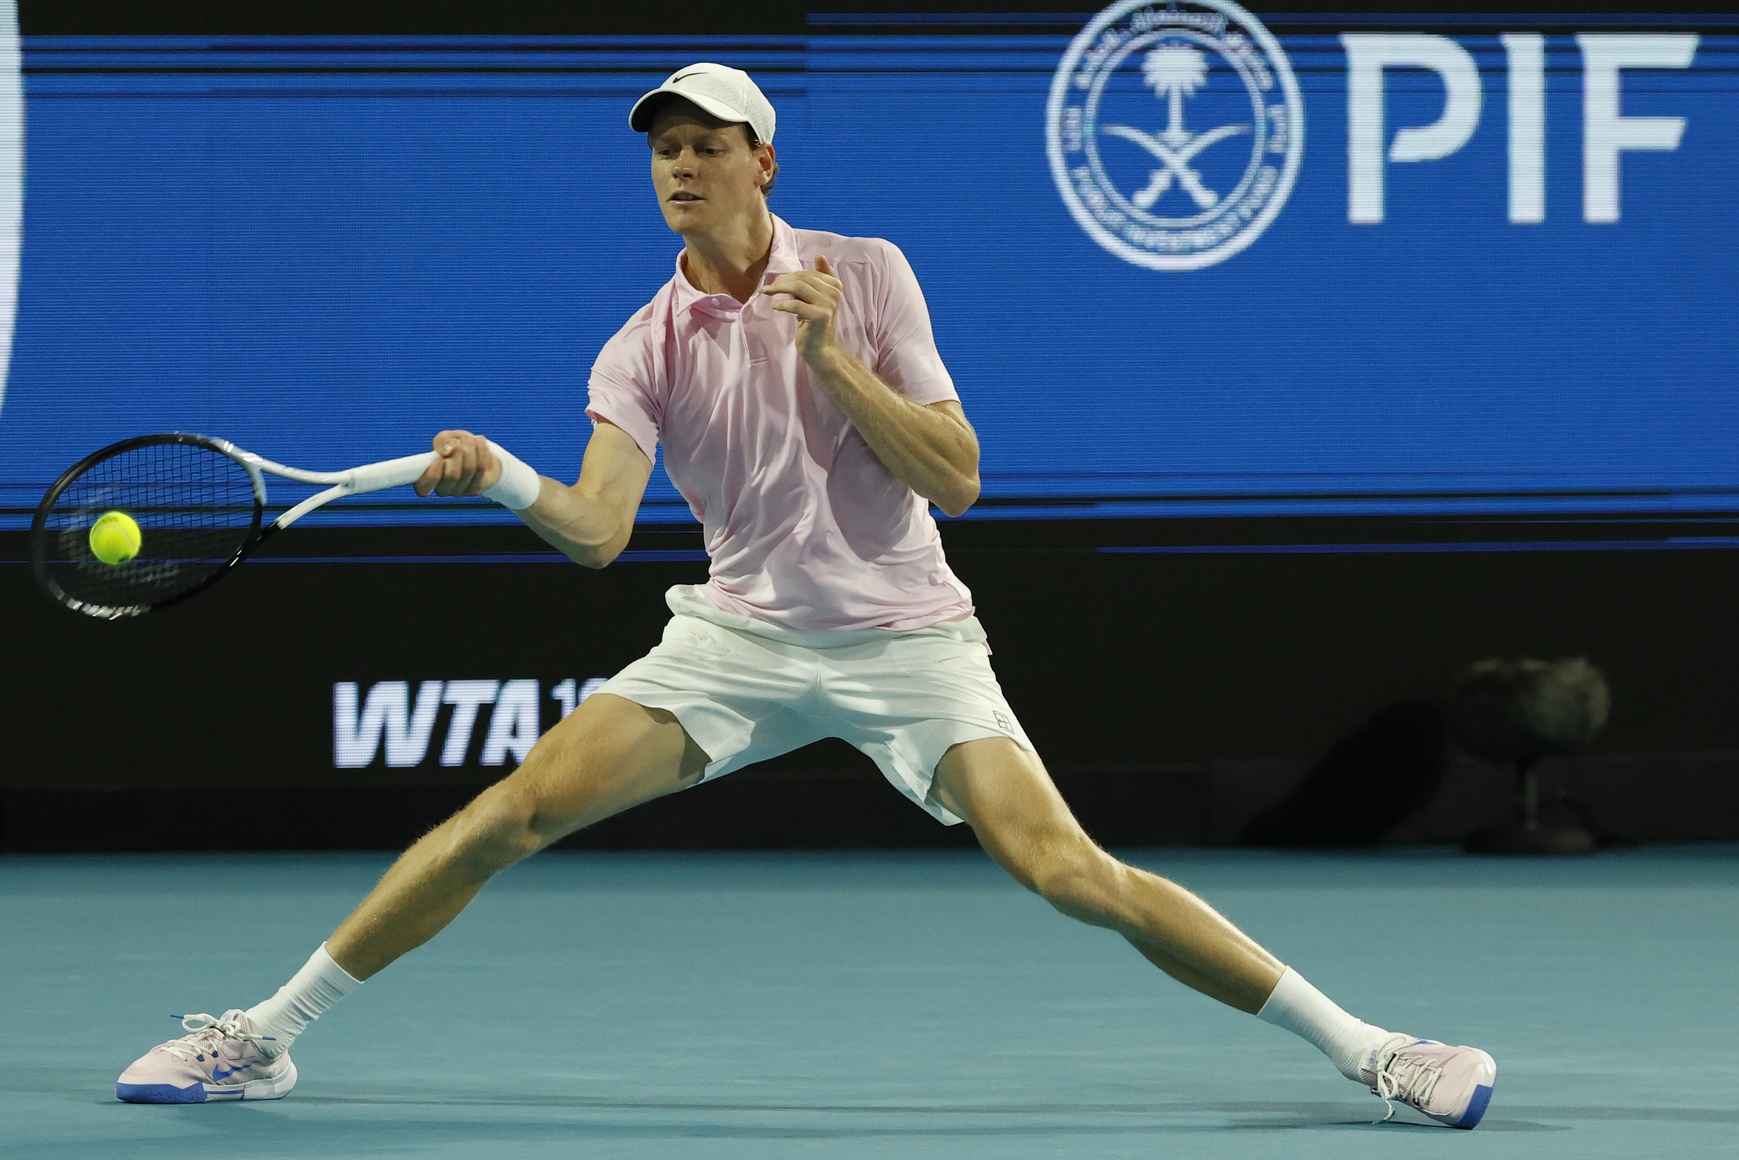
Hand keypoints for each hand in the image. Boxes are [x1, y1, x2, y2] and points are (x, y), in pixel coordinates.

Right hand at [414, 429, 500, 497]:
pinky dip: (481, 450)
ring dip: (470, 448)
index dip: (433, 474)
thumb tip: (447, 450)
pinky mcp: (475, 488)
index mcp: (426, 479)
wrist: (476, 453)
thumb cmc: (454, 447)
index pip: (424, 487)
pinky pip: (481, 467)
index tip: (439, 460)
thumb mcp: (444, 439)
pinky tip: (479, 441)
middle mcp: (442, 489)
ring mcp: (459, 491)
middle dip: (457, 452)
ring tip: (470, 439)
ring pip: (468, 469)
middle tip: (458, 443)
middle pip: (452, 474)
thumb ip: (441, 441)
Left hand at [761, 254, 842, 372]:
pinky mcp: (820, 316)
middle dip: (782, 281)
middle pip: (802, 278)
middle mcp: (834, 292)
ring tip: (767, 292)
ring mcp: (828, 304)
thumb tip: (819, 255)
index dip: (790, 276)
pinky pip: (795, 304)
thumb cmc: (815, 323)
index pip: (808, 273)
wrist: (821, 349)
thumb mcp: (817, 298)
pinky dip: (782, 304)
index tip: (776, 282)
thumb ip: (819, 277)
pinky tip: (775, 306)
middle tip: (768, 287)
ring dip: (778, 288)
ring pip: (798, 287)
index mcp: (835, 285)